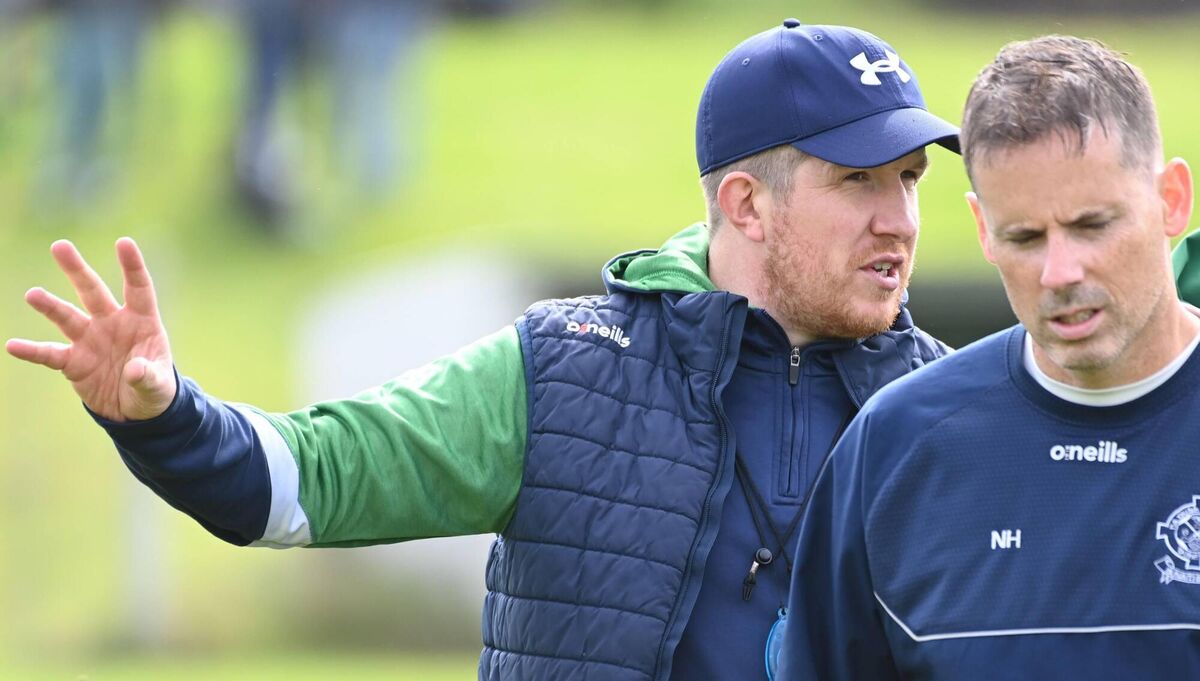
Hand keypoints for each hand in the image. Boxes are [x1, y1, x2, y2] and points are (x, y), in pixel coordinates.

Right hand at [6, 238, 175, 421]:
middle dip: (76, 270)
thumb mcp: (158, 386)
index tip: (123, 242)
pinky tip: (14, 346)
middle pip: (92, 291)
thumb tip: (134, 370)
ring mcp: (90, 340)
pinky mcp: (73, 361)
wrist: (135, 411)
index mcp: (141, 321)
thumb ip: (149, 376)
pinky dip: (32, 351)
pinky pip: (49, 354)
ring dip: (50, 306)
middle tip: (60, 246)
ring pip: (66, 317)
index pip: (138, 288)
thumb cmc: (154, 387)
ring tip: (33, 294)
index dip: (131, 266)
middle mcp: (112, 323)